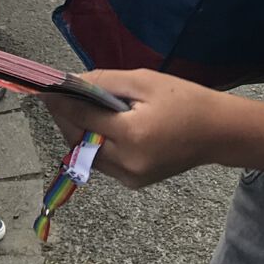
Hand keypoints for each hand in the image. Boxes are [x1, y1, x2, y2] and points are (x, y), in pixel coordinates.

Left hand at [39, 69, 236, 188]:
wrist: (219, 133)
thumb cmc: (186, 100)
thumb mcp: (145, 82)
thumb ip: (106, 82)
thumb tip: (73, 82)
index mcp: (132, 135)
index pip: (82, 118)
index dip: (60, 102)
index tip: (44, 88)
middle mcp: (127, 163)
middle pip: (78, 141)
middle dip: (65, 119)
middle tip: (59, 97)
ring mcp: (130, 177)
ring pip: (87, 154)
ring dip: (77, 132)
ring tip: (76, 108)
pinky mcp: (134, 182)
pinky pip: (102, 162)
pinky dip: (94, 143)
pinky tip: (98, 125)